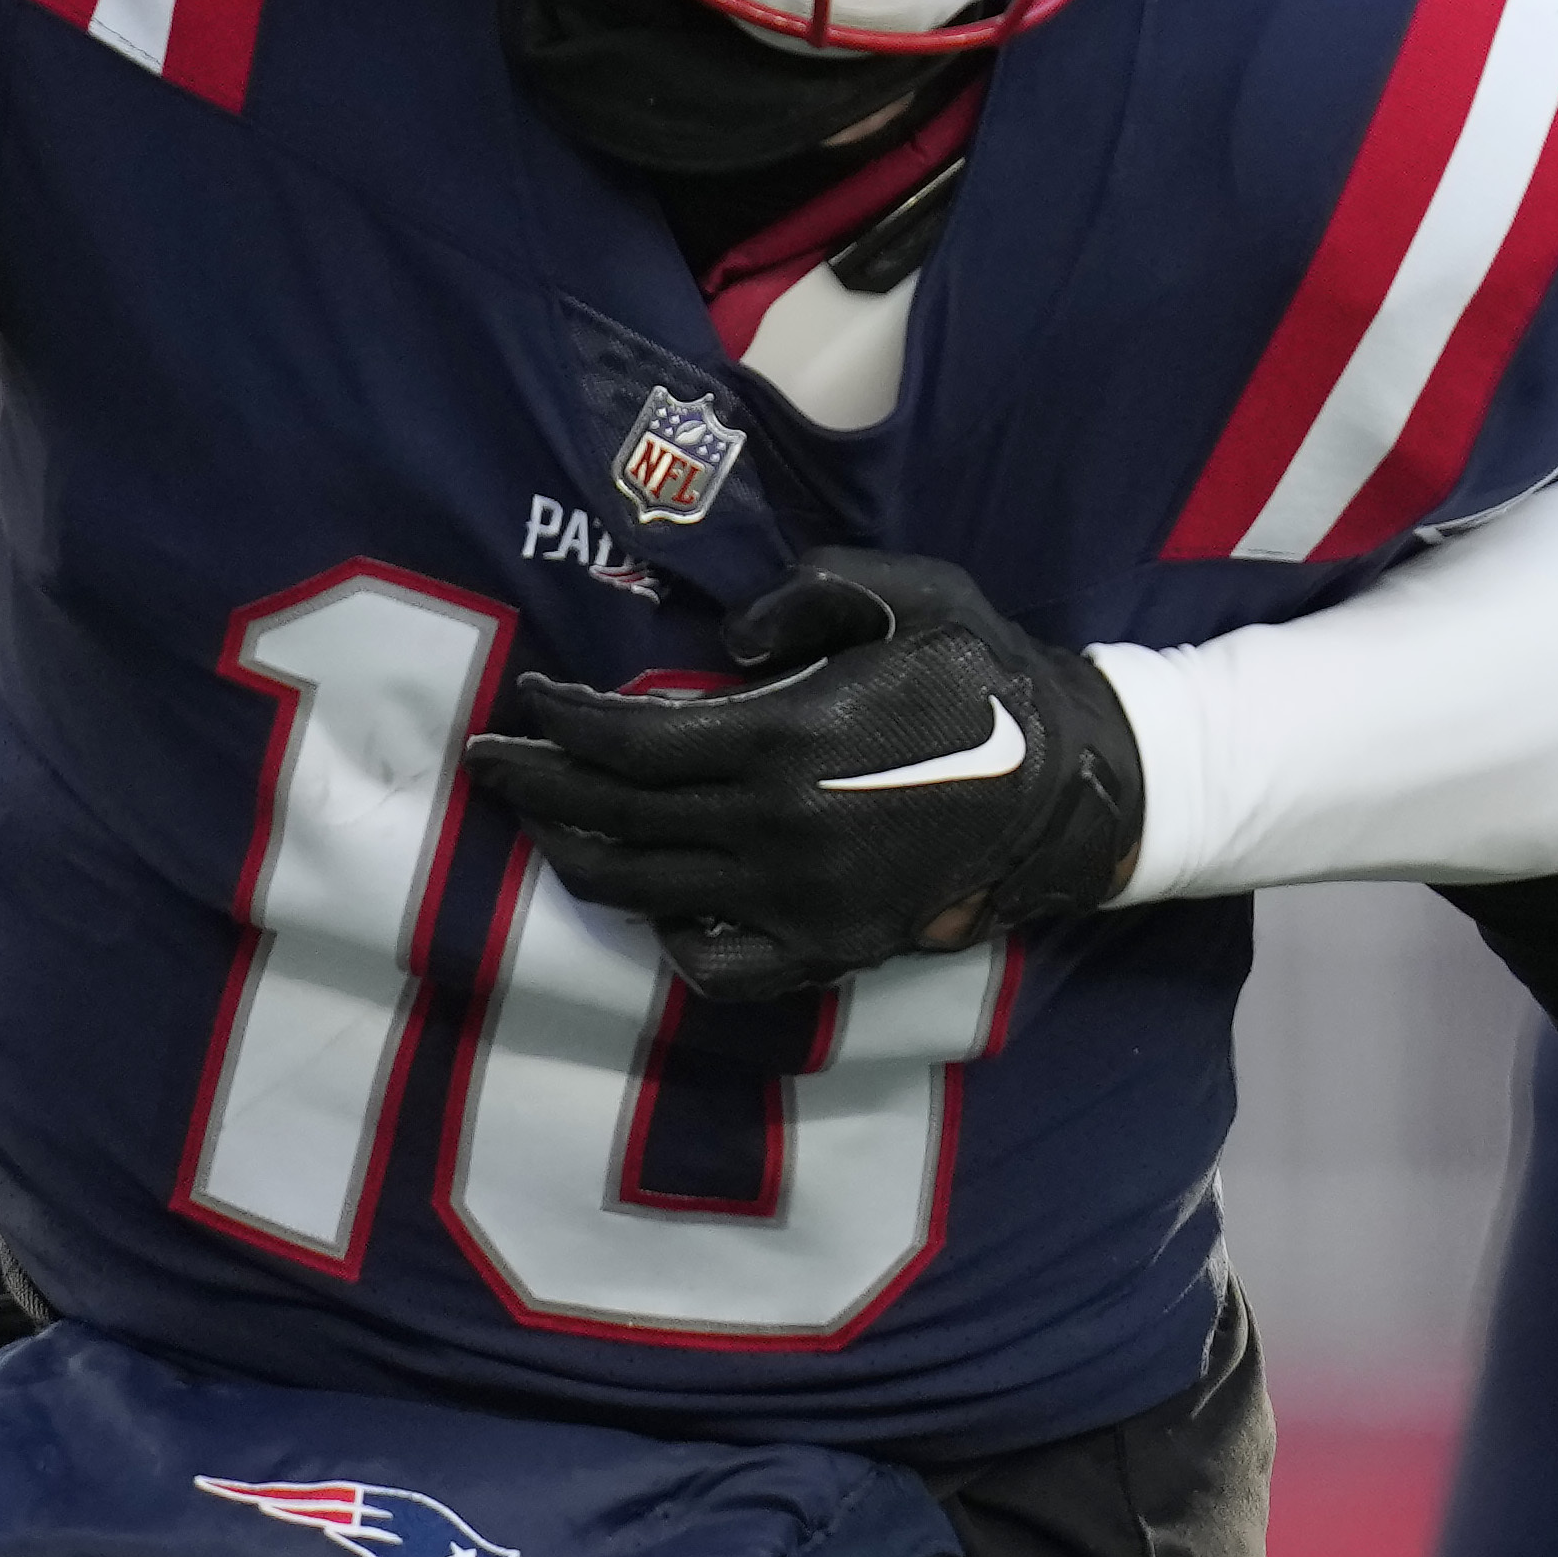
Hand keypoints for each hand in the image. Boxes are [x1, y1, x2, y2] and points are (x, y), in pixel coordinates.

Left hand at [466, 549, 1141, 1000]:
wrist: (1069, 789)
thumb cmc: (984, 676)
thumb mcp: (912, 593)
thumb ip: (809, 594)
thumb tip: (727, 643)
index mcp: (788, 741)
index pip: (630, 743)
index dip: (562, 720)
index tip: (528, 696)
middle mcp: (777, 832)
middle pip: (614, 819)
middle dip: (536, 786)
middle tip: (488, 761)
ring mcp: (797, 904)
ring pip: (644, 892)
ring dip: (574, 854)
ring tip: (540, 821)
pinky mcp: (825, 950)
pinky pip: (714, 963)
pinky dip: (665, 933)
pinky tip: (647, 897)